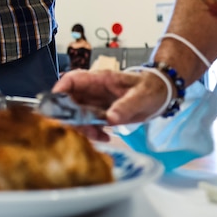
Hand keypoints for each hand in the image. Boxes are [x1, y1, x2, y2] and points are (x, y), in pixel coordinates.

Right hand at [51, 69, 170, 139]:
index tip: (55, 106)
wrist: (161, 94)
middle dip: (71, 117)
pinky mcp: (100, 114)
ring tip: (99, 136)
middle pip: (69, 101)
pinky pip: (88, 123)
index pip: (71, 80)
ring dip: (83, 128)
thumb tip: (110, 119)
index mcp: (99, 80)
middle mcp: (92, 91)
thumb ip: (125, 107)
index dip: (59, 90)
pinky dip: (93, 132)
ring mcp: (95, 102)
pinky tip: (105, 137)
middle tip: (84, 130)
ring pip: (76, 115)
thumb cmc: (151, 88)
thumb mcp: (141, 97)